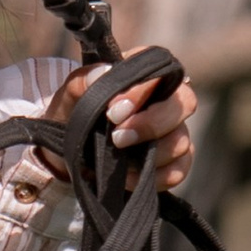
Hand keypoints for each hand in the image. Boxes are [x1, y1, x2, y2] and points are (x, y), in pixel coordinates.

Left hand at [61, 60, 198, 190]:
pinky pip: (180, 169)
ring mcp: (174, 131)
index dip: (141, 91)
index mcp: (142, 76)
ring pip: (182, 140)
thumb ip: (81, 82)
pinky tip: (129, 178)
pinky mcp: (175, 161)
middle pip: (184, 103)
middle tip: (119, 138)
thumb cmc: (73, 116)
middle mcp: (165, 100)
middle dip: (152, 124)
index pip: (159, 72)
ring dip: (152, 154)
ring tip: (120, 161)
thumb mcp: (68, 98)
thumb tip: (103, 73)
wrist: (66, 154)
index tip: (113, 112)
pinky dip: (157, 177)